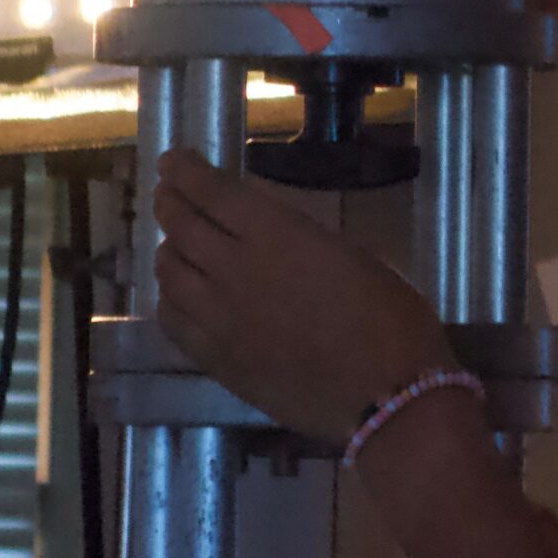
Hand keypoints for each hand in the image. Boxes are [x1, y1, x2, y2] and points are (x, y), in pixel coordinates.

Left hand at [152, 148, 456, 445]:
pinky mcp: (218, 361)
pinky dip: (169, 299)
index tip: (172, 159)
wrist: (387, 398)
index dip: (184, 171)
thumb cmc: (390, 318)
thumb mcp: (351, 254)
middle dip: (169, 202)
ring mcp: (220, 319)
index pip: (210, 192)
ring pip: (169, 273)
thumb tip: (274, 234)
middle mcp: (235, 270)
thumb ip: (300, 238)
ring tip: (173, 243)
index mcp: (275, 234)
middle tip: (167, 193)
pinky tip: (177, 296)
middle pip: (181, 226)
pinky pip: (174, 323)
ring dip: (168, 249)